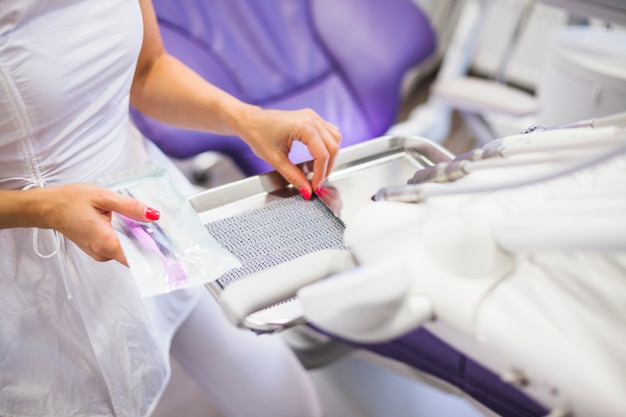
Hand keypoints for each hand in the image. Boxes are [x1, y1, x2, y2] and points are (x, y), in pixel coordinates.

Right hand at [41, 184, 159, 264]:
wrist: (48, 207)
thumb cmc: (70, 200)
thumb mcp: (104, 197)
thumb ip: (130, 207)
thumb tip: (153, 214)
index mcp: (105, 242)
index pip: (137, 258)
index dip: (156, 257)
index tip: (173, 256)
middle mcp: (103, 253)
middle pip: (136, 256)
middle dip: (153, 246)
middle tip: (170, 236)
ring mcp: (101, 253)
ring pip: (129, 252)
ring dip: (141, 241)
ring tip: (155, 228)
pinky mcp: (99, 250)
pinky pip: (121, 248)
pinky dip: (130, 239)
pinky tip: (136, 227)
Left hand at [237, 107, 340, 197]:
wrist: (250, 121)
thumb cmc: (258, 134)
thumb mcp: (275, 160)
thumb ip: (293, 176)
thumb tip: (307, 190)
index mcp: (304, 127)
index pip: (322, 155)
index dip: (320, 174)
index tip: (314, 186)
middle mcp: (311, 119)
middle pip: (333, 147)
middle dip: (327, 168)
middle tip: (317, 182)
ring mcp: (313, 116)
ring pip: (335, 139)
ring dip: (331, 157)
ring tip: (319, 171)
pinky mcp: (312, 118)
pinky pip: (330, 133)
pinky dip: (328, 147)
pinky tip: (319, 157)